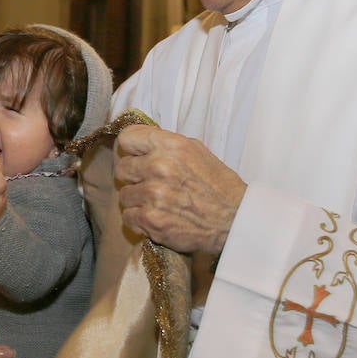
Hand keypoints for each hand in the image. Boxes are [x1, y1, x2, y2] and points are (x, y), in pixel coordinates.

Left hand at [113, 124, 245, 253]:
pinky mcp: (151, 219)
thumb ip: (165, 145)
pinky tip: (158, 217)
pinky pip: (128, 217)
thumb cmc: (217, 186)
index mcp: (172, 145)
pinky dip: (140, 220)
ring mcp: (153, 194)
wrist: (235, 219)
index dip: (132, 150)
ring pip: (124, 195)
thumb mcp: (196, 151)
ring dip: (138, 201)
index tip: (137, 157)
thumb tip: (139, 145)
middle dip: (134, 177)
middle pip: (121, 168)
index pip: (127, 138)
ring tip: (159, 203)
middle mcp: (160, 166)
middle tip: (151, 184)